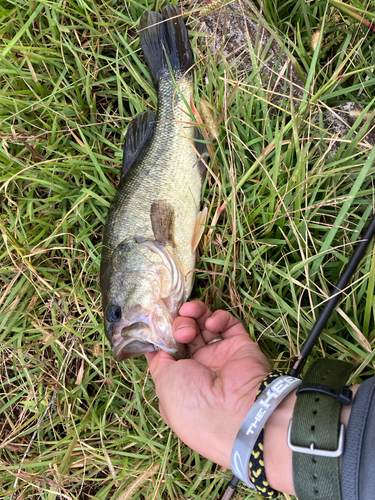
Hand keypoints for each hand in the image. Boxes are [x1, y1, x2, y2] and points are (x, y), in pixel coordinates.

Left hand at [146, 301, 271, 467]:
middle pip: (186, 334)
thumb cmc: (192, 402)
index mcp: (182, 380)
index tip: (158, 322)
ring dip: (195, 315)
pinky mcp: (241, 345)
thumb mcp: (163, 382)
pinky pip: (229, 324)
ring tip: (189, 314)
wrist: (236, 411)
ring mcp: (221, 356)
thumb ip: (158, 359)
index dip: (164, 334)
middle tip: (180, 330)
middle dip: (179, 324)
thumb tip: (154, 344)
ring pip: (205, 325)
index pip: (171, 349)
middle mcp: (201, 368)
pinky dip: (218, 318)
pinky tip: (211, 324)